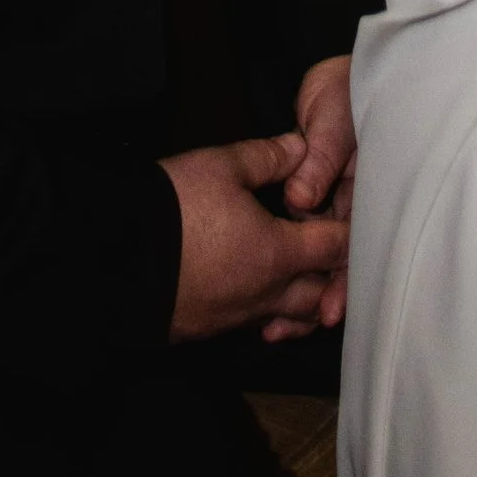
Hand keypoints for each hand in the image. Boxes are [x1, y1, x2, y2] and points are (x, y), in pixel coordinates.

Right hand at [164, 128, 348, 343]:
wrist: (117, 262)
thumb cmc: (174, 209)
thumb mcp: (222, 166)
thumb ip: (268, 157)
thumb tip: (300, 147)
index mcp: (279, 254)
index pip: (334, 249)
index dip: (350, 235)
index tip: (359, 223)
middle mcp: (266, 294)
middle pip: (318, 296)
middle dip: (332, 279)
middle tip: (336, 260)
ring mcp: (236, 317)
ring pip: (286, 316)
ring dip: (301, 301)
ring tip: (303, 285)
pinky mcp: (208, 329)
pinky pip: (251, 322)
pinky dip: (265, 311)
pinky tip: (256, 297)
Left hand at [279, 57, 356, 334]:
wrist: (342, 79)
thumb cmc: (346, 95)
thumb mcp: (335, 124)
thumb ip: (321, 162)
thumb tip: (300, 199)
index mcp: (360, 194)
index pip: (351, 246)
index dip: (339, 279)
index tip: (326, 310)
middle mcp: (344, 207)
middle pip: (334, 263)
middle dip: (320, 299)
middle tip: (300, 330)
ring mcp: (325, 207)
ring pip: (312, 260)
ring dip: (298, 296)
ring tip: (276, 330)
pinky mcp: (305, 204)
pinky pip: (293, 242)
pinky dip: (280, 270)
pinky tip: (263, 302)